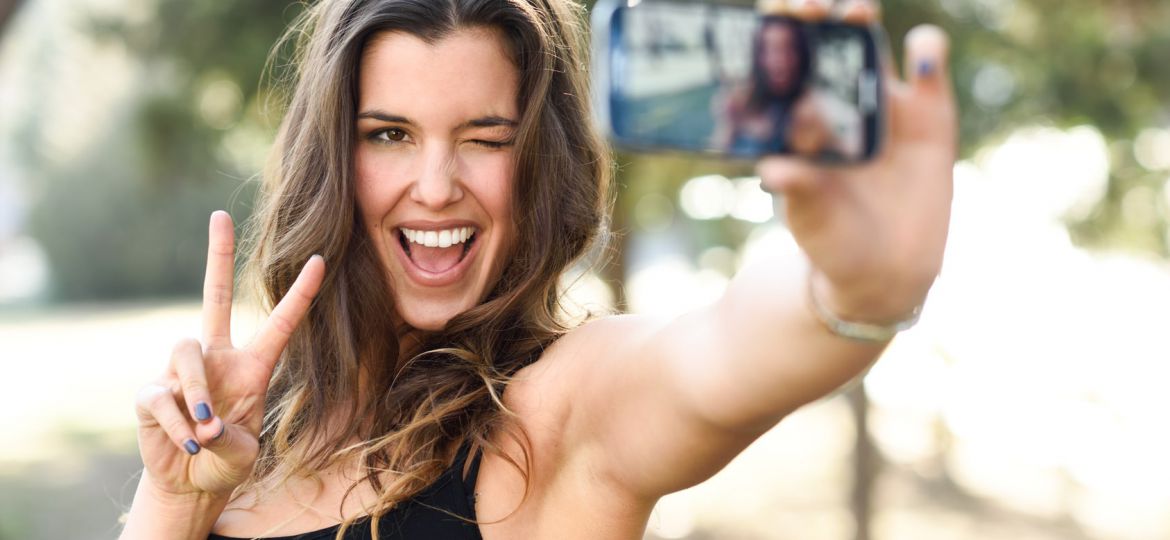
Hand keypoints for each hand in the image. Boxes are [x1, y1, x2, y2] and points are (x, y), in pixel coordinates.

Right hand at [134, 211, 324, 497]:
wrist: (190, 484)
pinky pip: (163, 395)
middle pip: (215, 297)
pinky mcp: (153, 392)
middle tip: (220, 215)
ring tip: (206, 430)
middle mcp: (218, 358)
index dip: (300, 295)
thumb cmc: (226, 463)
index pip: (280, 324)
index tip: (321, 261)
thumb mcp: (241, 456)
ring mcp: (182, 372)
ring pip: (187, 354)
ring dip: (198, 392)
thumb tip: (205, 422)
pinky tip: (187, 442)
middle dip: (218, 256)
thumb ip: (230, 440)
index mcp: (253, 367)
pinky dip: (177, 424)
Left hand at [760, 0, 956, 320]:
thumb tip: (773, 170)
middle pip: (823, 42)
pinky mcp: (929, 114)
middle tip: (806, 6)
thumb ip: (799, 190)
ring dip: (861, 20)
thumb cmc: (832, 241)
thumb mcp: (811, 220)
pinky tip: (923, 58)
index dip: (773, 38)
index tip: (768, 20)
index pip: (780, 68)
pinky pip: (930, 69)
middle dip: (814, 16)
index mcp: (798, 121)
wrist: (886, 270)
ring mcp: (882, 104)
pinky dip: (929, 52)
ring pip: (871, 44)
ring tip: (855, 13)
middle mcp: (836, 101)